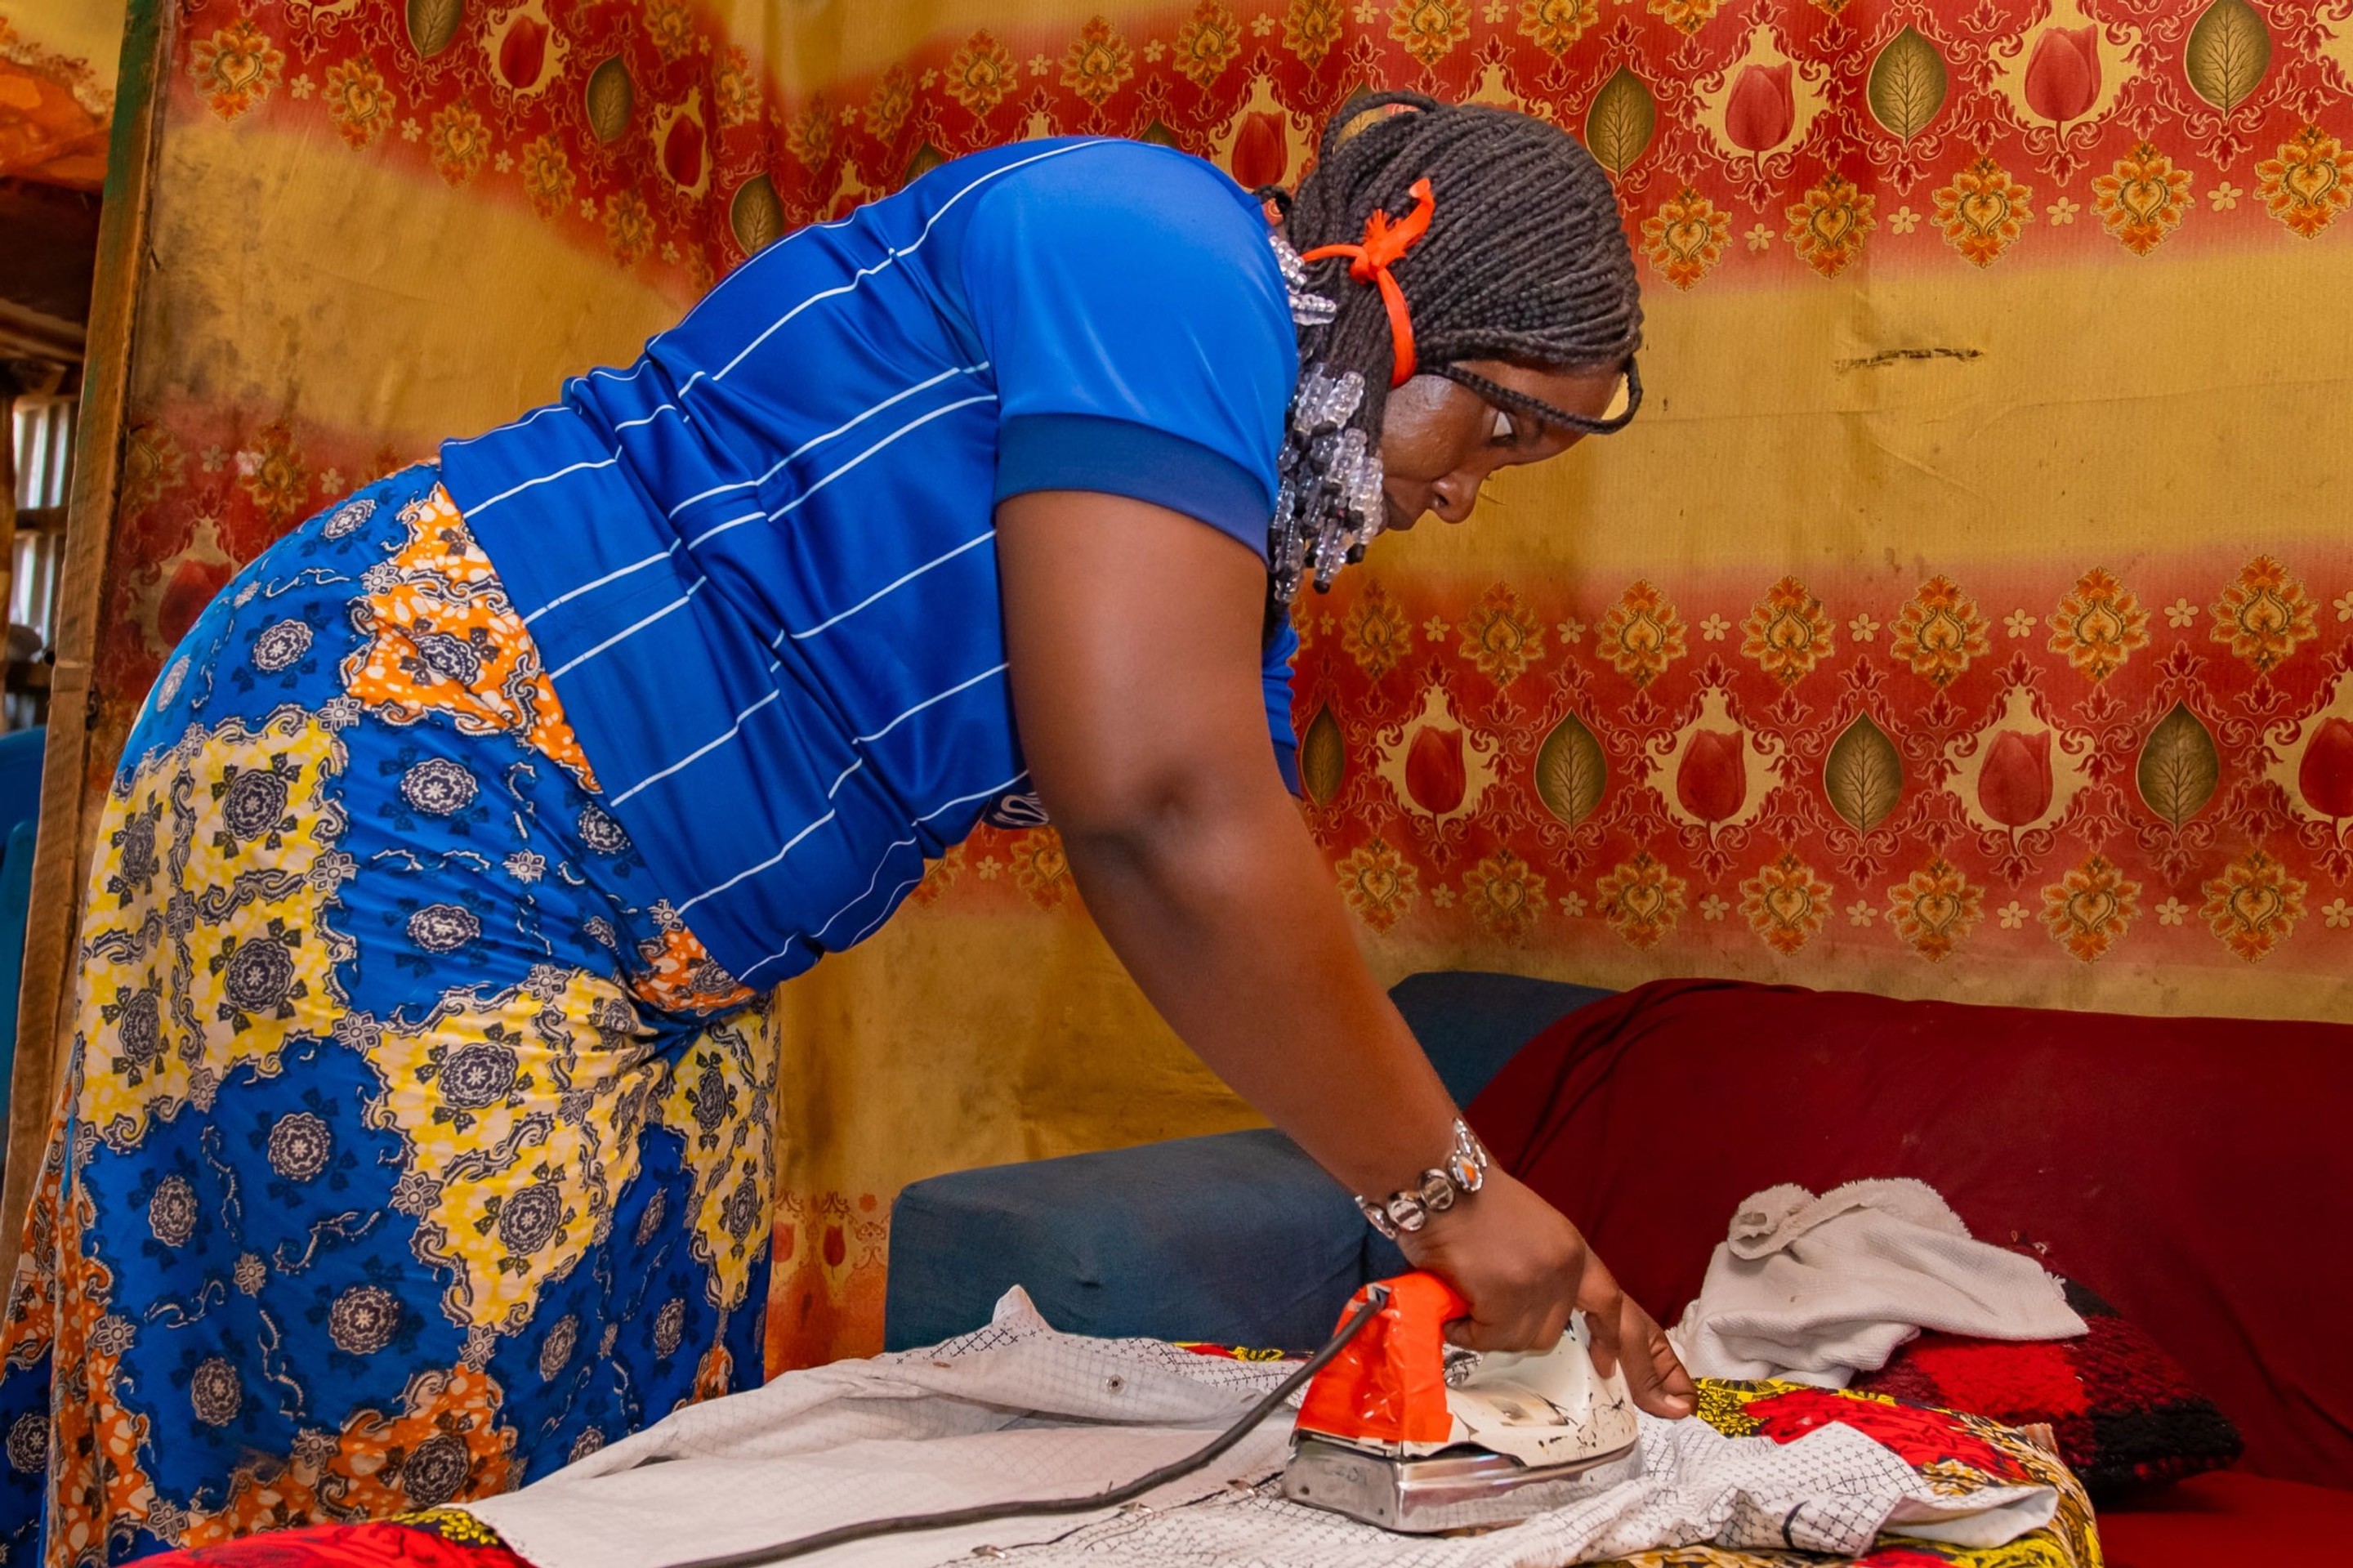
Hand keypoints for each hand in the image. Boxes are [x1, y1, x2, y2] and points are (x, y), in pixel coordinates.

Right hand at [1395, 1168, 1696, 1419]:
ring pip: (1517, 1339)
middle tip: (1665, 1406)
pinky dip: (1464, 1326)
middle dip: (1601, 1363)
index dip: (1633, 1344)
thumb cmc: (1470, 1201)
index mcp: (1572, 1251)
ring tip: (1466, 1294)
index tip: (1646, 1379)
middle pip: (1553, 1333)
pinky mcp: (1505, 1296)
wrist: (1440, 1179)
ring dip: (1488, 1328)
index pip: (1614, 1303)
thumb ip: (1543, 1272)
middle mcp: (1565, 1269)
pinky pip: (1484, 1336)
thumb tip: (1531, 1313)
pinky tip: (1453, 1300)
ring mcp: (1538, 1284)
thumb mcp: (1528, 1232)